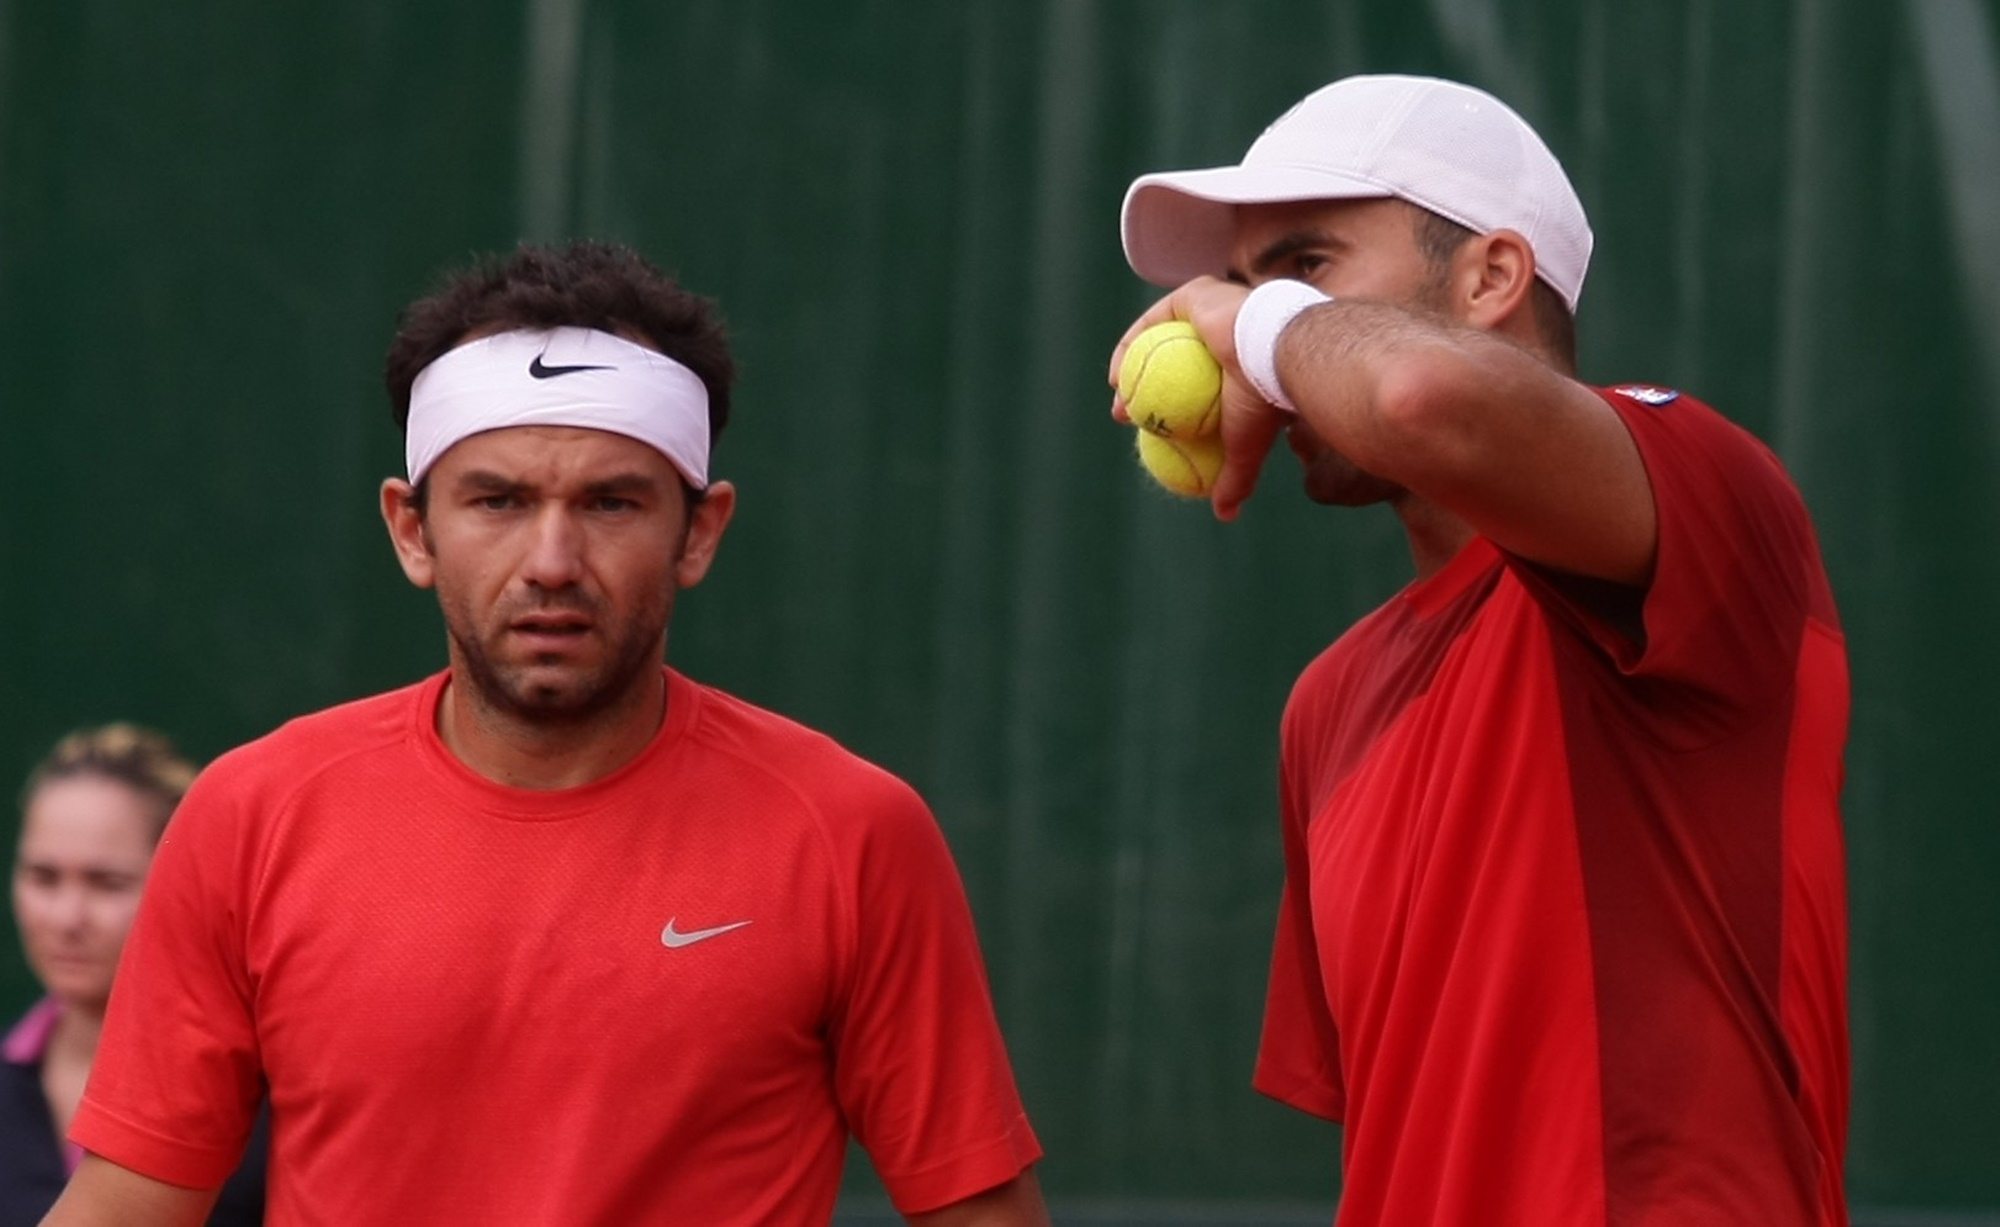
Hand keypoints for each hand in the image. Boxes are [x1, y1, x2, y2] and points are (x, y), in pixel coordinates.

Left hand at [1108, 277, 1289, 520]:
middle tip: (1126, 417)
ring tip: (1117, 398)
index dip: (1165, 410)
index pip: (1195, 386)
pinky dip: (1131, 347)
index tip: (1146, 431)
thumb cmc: (1264, 399)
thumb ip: (1235, 477)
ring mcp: (1214, 307)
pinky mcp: (1198, 291)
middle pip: (1174, 362)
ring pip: (1161, 341)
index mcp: (1243, 362)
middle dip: (1144, 390)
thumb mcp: (1244, 445)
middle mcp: (1230, 331)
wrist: (1277, 352)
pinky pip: (1153, 322)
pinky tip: (1116, 377)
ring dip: (1133, 369)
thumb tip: (1225, 515)